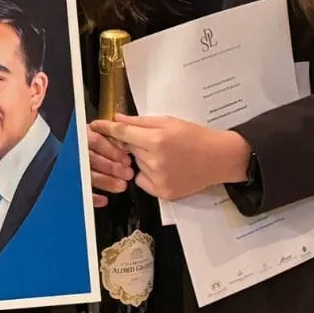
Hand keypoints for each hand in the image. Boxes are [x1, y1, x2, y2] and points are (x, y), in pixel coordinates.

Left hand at [91, 115, 249, 201]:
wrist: (219, 158)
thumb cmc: (196, 137)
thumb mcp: (169, 122)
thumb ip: (141, 122)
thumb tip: (117, 119)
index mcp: (157, 140)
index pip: (122, 134)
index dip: (107, 129)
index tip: (94, 126)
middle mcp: (155, 161)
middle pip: (128, 150)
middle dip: (135, 144)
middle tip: (154, 141)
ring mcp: (159, 179)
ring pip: (135, 165)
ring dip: (142, 159)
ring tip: (165, 155)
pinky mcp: (163, 193)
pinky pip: (142, 181)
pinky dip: (148, 175)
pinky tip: (166, 168)